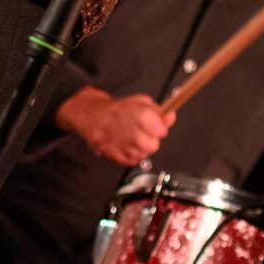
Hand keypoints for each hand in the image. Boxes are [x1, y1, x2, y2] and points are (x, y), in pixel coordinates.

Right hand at [56, 87, 173, 165]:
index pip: (161, 130)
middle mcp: (131, 130)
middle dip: (151, 140)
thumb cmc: (118, 110)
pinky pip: (132, 161)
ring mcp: (121, 144)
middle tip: (144, 133)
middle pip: (153, 146)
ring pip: (143, 155)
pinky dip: (132, 155)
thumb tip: (170, 117)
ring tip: (134, 138)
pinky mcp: (113, 154)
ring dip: (142, 149)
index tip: (157, 126)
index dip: (160, 129)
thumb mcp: (141, 102)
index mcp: (140, 114)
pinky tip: (127, 145)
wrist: (93, 116)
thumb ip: (159, 111)